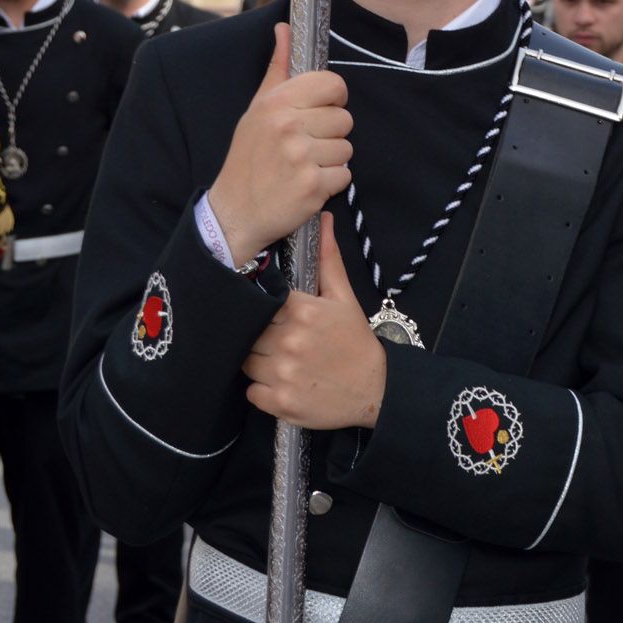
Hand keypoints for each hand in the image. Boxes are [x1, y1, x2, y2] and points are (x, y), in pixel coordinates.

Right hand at [208, 26, 352, 265]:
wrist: (234, 211)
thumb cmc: (248, 157)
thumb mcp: (257, 109)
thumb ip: (278, 69)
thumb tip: (284, 28)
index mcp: (276, 103)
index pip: (333, 85)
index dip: (333, 99)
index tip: (320, 111)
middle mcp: (288, 126)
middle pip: (344, 119)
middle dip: (329, 135)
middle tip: (302, 147)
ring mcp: (301, 156)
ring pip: (347, 148)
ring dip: (330, 160)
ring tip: (302, 166)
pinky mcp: (313, 186)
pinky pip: (345, 175)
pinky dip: (331, 184)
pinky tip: (305, 184)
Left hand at [244, 214, 386, 430]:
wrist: (375, 388)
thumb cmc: (356, 341)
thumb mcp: (345, 299)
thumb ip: (327, 261)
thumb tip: (323, 220)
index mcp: (304, 311)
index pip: (261, 303)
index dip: (267, 311)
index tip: (277, 318)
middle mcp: (290, 341)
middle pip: (250, 334)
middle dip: (262, 338)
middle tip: (282, 342)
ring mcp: (283, 374)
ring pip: (246, 363)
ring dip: (260, 364)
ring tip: (283, 362)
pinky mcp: (279, 402)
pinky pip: (251, 392)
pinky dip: (262, 390)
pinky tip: (283, 384)